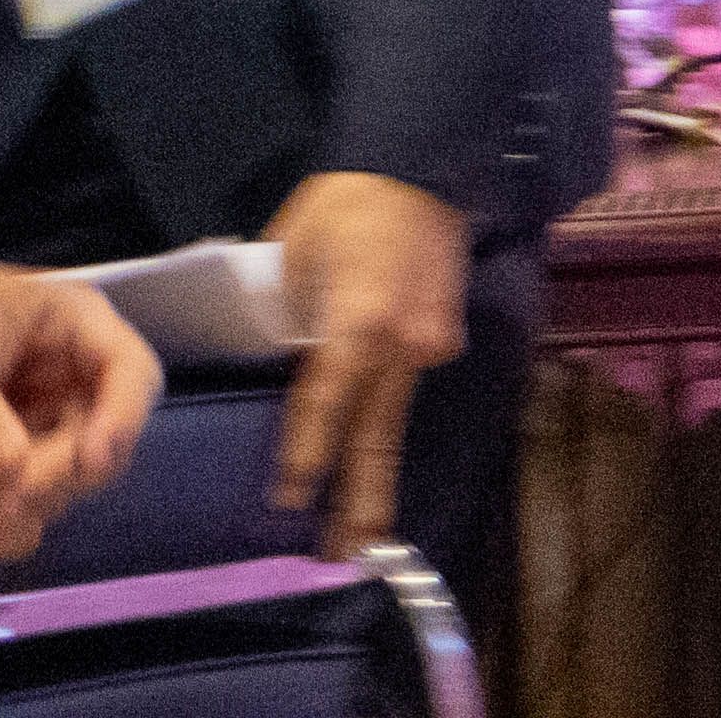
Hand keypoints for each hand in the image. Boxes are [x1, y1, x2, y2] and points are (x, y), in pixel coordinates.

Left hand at [0, 260, 158, 563]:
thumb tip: (11, 476)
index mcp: (73, 331)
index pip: (133, 374)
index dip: (123, 419)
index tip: (89, 460)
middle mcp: (74, 392)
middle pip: (98, 455)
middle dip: (44, 480)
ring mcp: (46, 444)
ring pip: (56, 501)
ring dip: (1, 514)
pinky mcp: (14, 488)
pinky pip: (18, 528)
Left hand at [260, 170, 472, 553]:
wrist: (420, 164)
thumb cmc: (345, 201)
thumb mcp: (292, 251)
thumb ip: (285, 312)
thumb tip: (276, 354)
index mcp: (358, 324)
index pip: (325, 407)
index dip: (305, 456)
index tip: (290, 501)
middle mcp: (402, 346)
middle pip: (376, 438)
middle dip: (360, 502)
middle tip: (344, 556)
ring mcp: (431, 344)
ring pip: (396, 418)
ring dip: (378, 474)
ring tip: (367, 531)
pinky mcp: (444, 336)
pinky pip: (408, 382)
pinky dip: (388, 413)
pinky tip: (373, 442)